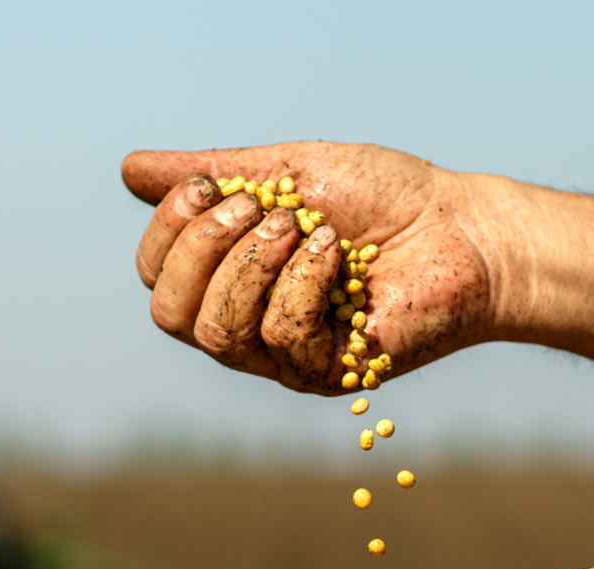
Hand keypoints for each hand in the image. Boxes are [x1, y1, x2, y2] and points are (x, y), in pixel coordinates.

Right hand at [121, 142, 508, 393]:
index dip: (169, 230)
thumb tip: (131, 170)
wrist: (462, 231)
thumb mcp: (289, 171)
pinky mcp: (324, 374)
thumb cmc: (386, 200)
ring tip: (305, 228)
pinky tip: (337, 258)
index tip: (214, 187)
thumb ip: (215, 173)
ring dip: (252, 265)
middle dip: (202, 249)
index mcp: (231, 279)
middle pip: (169, 314)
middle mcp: (247, 325)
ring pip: (216, 333)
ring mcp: (282, 357)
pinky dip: (302, 283)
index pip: (156, 278)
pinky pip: (278, 337)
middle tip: (262, 209)